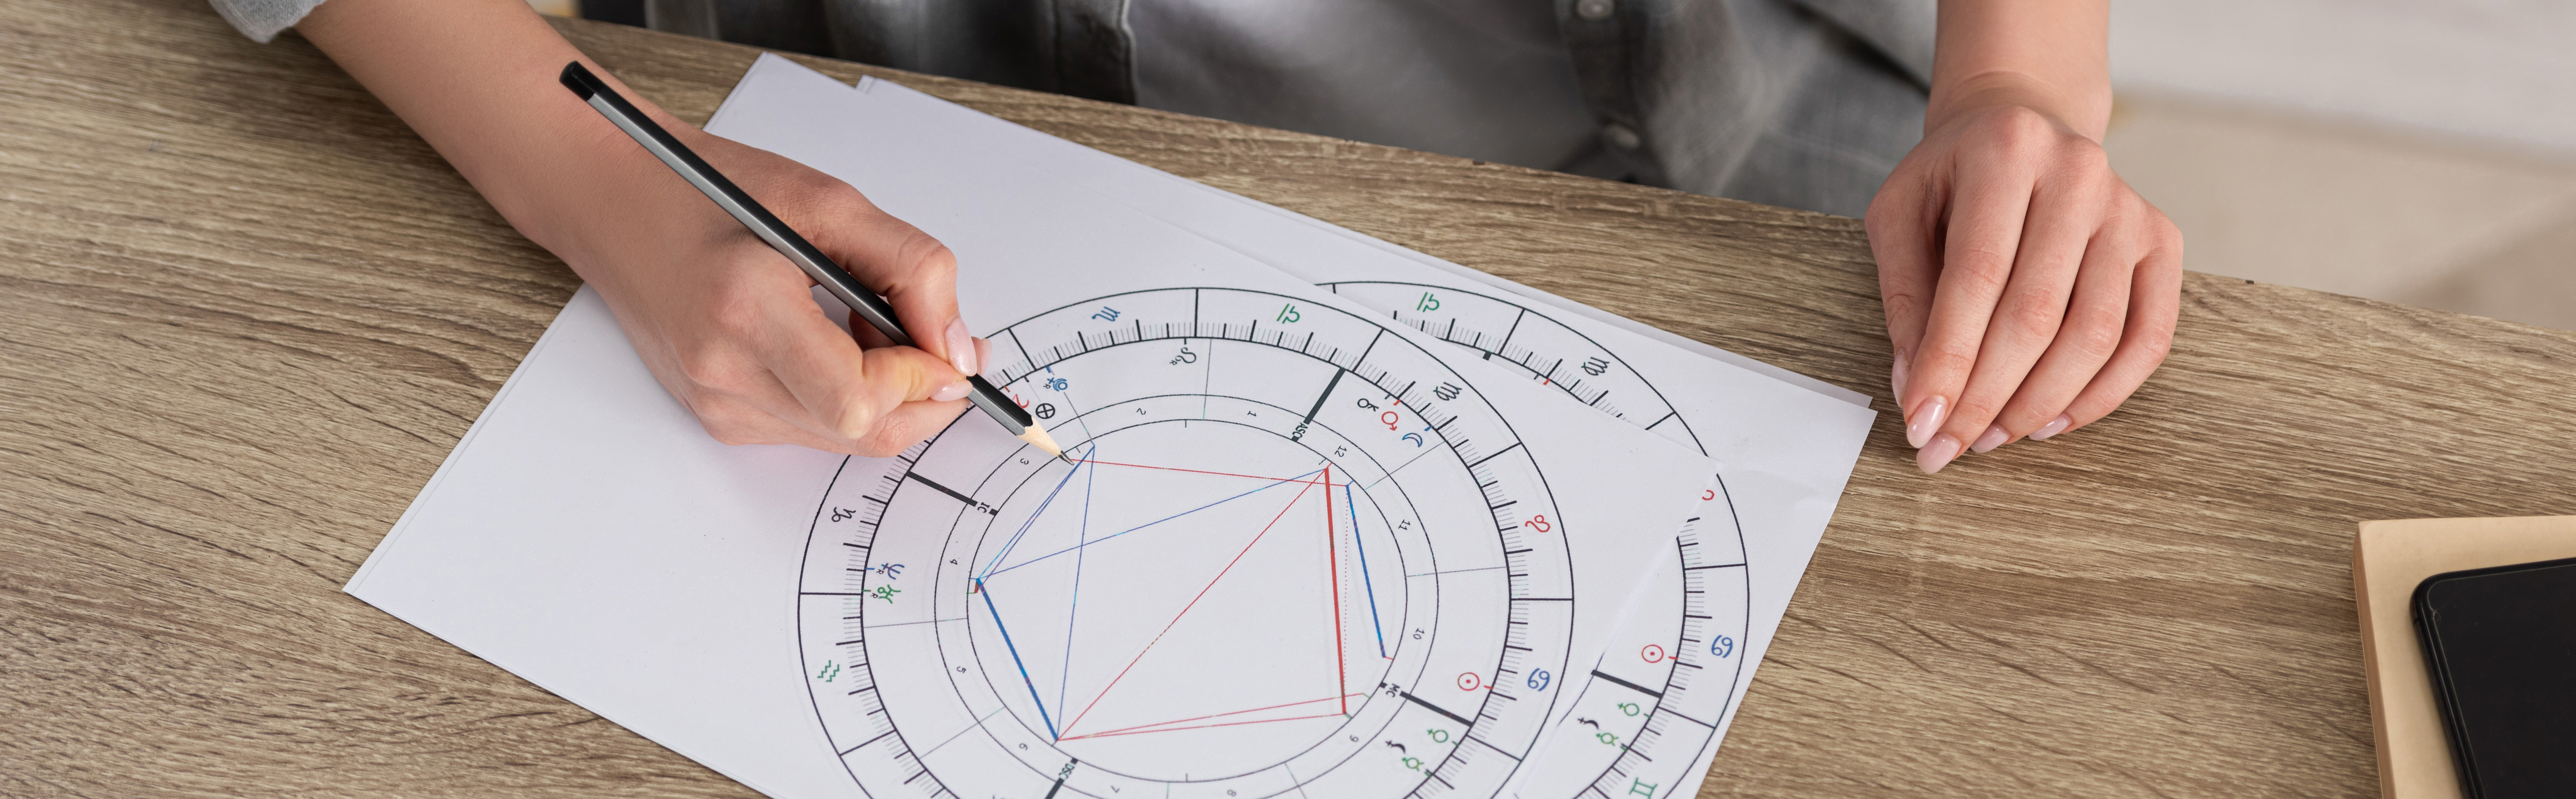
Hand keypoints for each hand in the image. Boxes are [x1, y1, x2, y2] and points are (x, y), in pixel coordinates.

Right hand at [298, 0, 981, 456]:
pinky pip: (808, 429)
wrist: (615, 200)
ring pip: (840, 439)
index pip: (861, 400)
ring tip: (861, 325)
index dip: (921, 380)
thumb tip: (960, 351)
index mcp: (747, 312)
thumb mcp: (831, 204)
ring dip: (880, 395)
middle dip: (916, 395)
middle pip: (859, 434)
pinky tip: (827, 342)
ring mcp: (714, 404)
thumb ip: (912, 272)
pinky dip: (842, 396)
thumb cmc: (714, 189)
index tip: (944, 343)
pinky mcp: (713, 415)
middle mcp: (723, 375)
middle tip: (922, 335)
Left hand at [1865, 103, 2181, 473]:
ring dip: (2039, 404)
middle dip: (1987, 396)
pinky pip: (2147, 338)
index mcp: (2006, 150)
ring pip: (2095, 335)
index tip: (1920, 423)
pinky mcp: (2162, 242)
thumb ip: (1904, 297)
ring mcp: (2130, 209)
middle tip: (1948, 448)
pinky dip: (2101, 394)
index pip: (1976, 277)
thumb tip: (1917, 389)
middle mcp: (2080, 173)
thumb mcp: (1900, 215)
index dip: (1949, 360)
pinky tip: (2051, 422)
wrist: (2020, 125)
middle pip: (2037, 314)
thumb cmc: (1951, 179)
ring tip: (1990, 439)